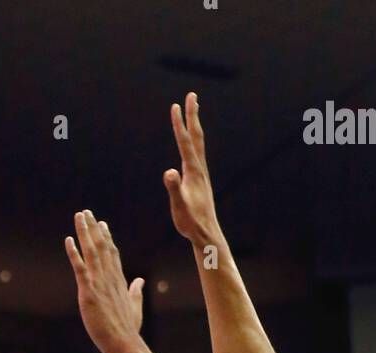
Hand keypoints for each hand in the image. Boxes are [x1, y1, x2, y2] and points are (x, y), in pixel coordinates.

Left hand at [65, 210, 143, 352]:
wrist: (124, 342)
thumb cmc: (129, 329)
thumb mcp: (135, 306)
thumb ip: (136, 291)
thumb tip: (140, 281)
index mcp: (119, 280)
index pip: (112, 254)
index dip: (106, 237)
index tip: (102, 224)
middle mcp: (110, 277)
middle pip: (102, 246)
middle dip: (94, 228)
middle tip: (87, 212)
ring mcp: (100, 283)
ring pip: (92, 252)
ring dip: (84, 233)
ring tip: (80, 216)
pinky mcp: (89, 292)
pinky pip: (80, 268)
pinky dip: (74, 253)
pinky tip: (69, 240)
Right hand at [164, 92, 219, 247]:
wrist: (206, 234)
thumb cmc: (191, 222)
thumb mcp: (179, 206)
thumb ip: (173, 189)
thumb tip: (169, 172)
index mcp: (193, 171)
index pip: (184, 142)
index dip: (179, 124)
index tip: (175, 105)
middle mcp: (199, 169)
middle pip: (196, 136)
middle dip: (192, 115)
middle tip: (191, 96)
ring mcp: (201, 174)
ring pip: (198, 144)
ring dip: (194, 126)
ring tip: (192, 112)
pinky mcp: (200, 180)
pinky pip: (196, 154)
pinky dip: (193, 142)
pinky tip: (191, 144)